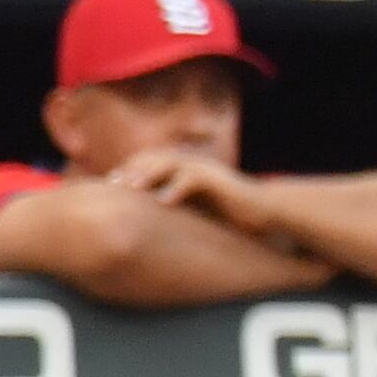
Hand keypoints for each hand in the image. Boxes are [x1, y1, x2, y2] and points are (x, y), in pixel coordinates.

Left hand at [107, 147, 277, 241]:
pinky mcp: (220, 181)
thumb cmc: (231, 213)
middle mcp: (194, 165)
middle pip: (155, 157)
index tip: (109, 187)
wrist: (267, 212)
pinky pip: (193, 179)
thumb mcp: (197, 208)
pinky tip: (163, 202)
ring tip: (132, 188)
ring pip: (171, 163)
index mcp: (186, 169)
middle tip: (112, 185)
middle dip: (132, 169)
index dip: (129, 171)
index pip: (150, 162)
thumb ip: (175, 206)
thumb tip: (147, 219)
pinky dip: (176, 189)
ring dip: (149, 174)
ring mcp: (207, 170)